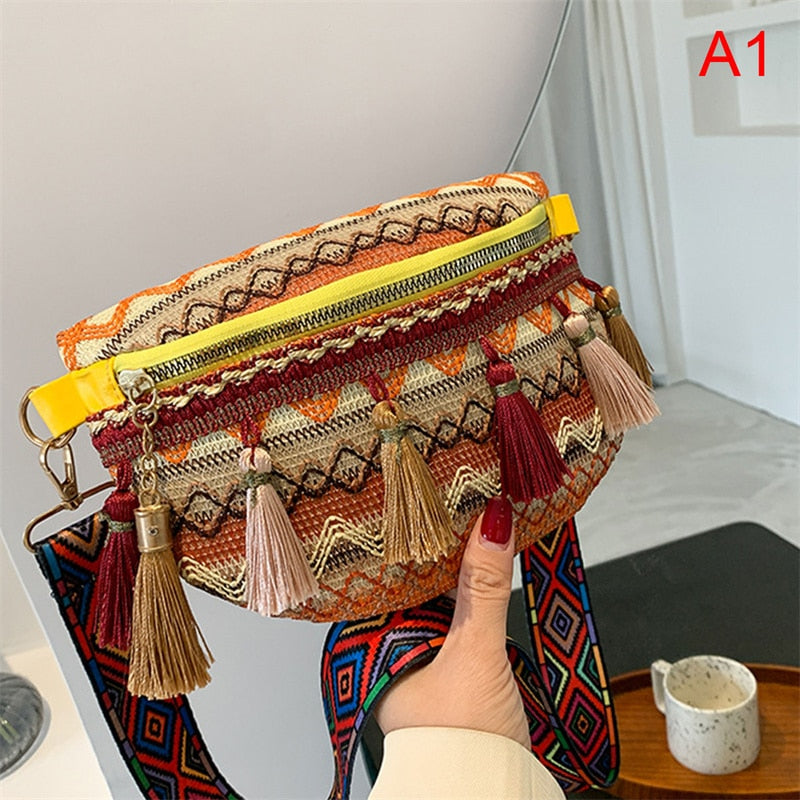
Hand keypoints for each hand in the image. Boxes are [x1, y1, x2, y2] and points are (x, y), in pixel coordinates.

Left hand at [373, 497, 528, 748]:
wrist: (490, 793)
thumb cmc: (462, 742)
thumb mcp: (475, 654)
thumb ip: (484, 589)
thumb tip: (493, 522)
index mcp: (369, 644)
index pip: (381, 570)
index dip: (402, 529)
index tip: (420, 488)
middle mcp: (386, 646)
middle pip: (410, 576)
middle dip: (433, 539)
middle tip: (451, 485)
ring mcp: (415, 653)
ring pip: (434, 591)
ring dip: (454, 561)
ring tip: (469, 509)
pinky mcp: (444, 660)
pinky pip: (453, 611)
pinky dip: (469, 588)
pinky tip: (483, 557)